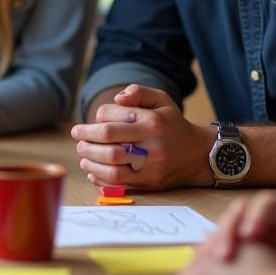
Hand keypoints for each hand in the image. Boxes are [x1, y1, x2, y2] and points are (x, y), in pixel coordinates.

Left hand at [70, 84, 215, 189]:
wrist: (197, 155)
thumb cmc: (173, 124)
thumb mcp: (162, 100)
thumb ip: (138, 92)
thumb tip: (117, 98)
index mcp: (152, 120)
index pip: (112, 117)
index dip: (97, 118)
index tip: (93, 120)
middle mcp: (152, 143)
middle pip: (108, 141)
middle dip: (86, 138)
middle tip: (78, 137)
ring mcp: (151, 165)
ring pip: (111, 165)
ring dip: (90, 160)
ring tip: (82, 155)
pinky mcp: (149, 182)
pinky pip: (119, 182)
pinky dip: (100, 178)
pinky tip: (92, 171)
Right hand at [202, 194, 275, 274]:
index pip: (264, 204)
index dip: (255, 217)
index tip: (250, 235)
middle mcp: (255, 212)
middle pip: (236, 213)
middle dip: (227, 233)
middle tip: (224, 255)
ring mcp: (240, 224)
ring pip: (221, 227)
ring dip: (211, 246)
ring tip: (207, 265)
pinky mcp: (230, 241)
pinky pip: (214, 244)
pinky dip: (206, 257)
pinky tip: (200, 271)